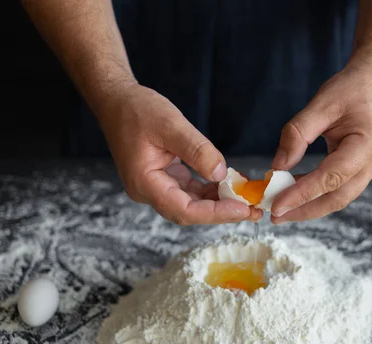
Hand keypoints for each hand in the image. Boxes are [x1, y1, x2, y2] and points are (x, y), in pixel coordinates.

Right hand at [99, 81, 261, 224]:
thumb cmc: (138, 110)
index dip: (215, 213)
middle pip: (189, 213)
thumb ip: (197, 151)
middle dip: (222, 213)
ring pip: (191, 204)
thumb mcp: (171, 125)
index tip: (243, 209)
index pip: (184, 210)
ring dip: (219, 203)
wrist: (117, 101)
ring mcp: (155, 187)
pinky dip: (210, 190)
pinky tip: (230, 184)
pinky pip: (190, 191)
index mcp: (145, 183)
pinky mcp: (163, 179)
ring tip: (249, 199)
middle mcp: (148, 191)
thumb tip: (222, 174)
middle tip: (254, 210)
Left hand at [270, 66, 371, 223]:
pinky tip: (294, 192)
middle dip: (304, 210)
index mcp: (367, 146)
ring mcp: (369, 169)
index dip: (302, 194)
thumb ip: (297, 134)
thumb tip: (277, 166)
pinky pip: (337, 188)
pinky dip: (315, 194)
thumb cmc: (350, 89)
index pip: (330, 178)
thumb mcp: (320, 104)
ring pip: (338, 198)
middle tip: (275, 216)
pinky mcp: (360, 169)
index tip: (277, 205)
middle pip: (337, 198)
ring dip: (309, 206)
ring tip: (281, 210)